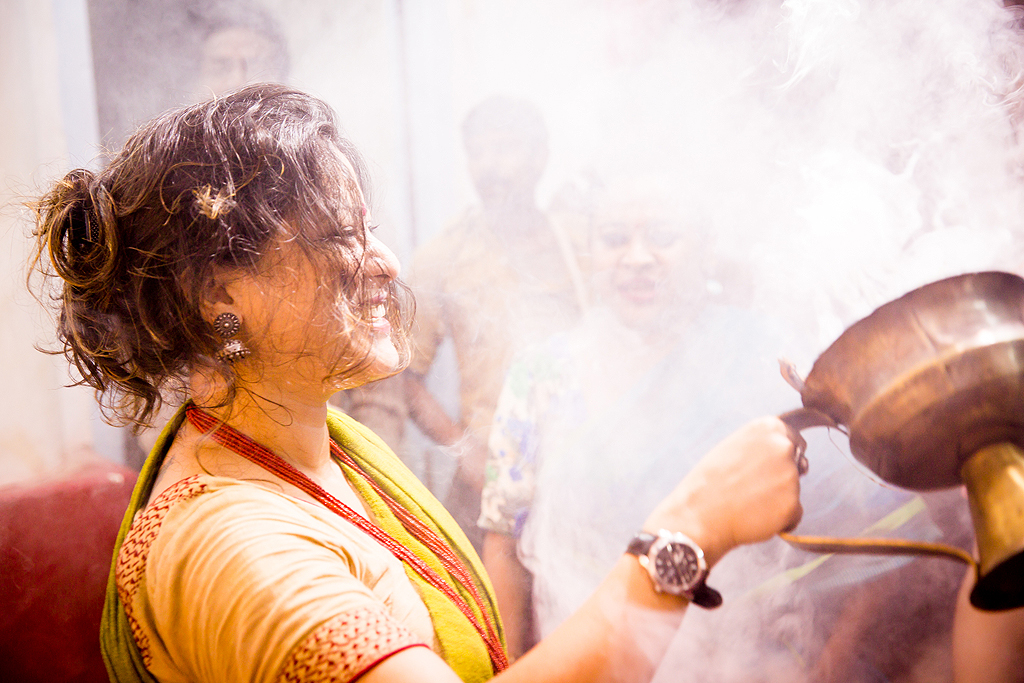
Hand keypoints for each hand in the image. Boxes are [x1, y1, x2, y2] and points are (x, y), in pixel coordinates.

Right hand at [643, 416, 802, 566]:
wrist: (699, 515)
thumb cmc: (710, 482)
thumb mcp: (734, 446)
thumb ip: (762, 445)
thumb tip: (789, 452)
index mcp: (768, 427)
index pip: (793, 439)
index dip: (779, 457)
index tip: (762, 469)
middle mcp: (783, 447)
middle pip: (797, 464)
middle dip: (782, 476)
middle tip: (753, 488)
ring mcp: (789, 476)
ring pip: (794, 491)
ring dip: (778, 499)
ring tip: (748, 503)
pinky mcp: (793, 504)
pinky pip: (794, 514)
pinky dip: (780, 520)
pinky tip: (755, 518)